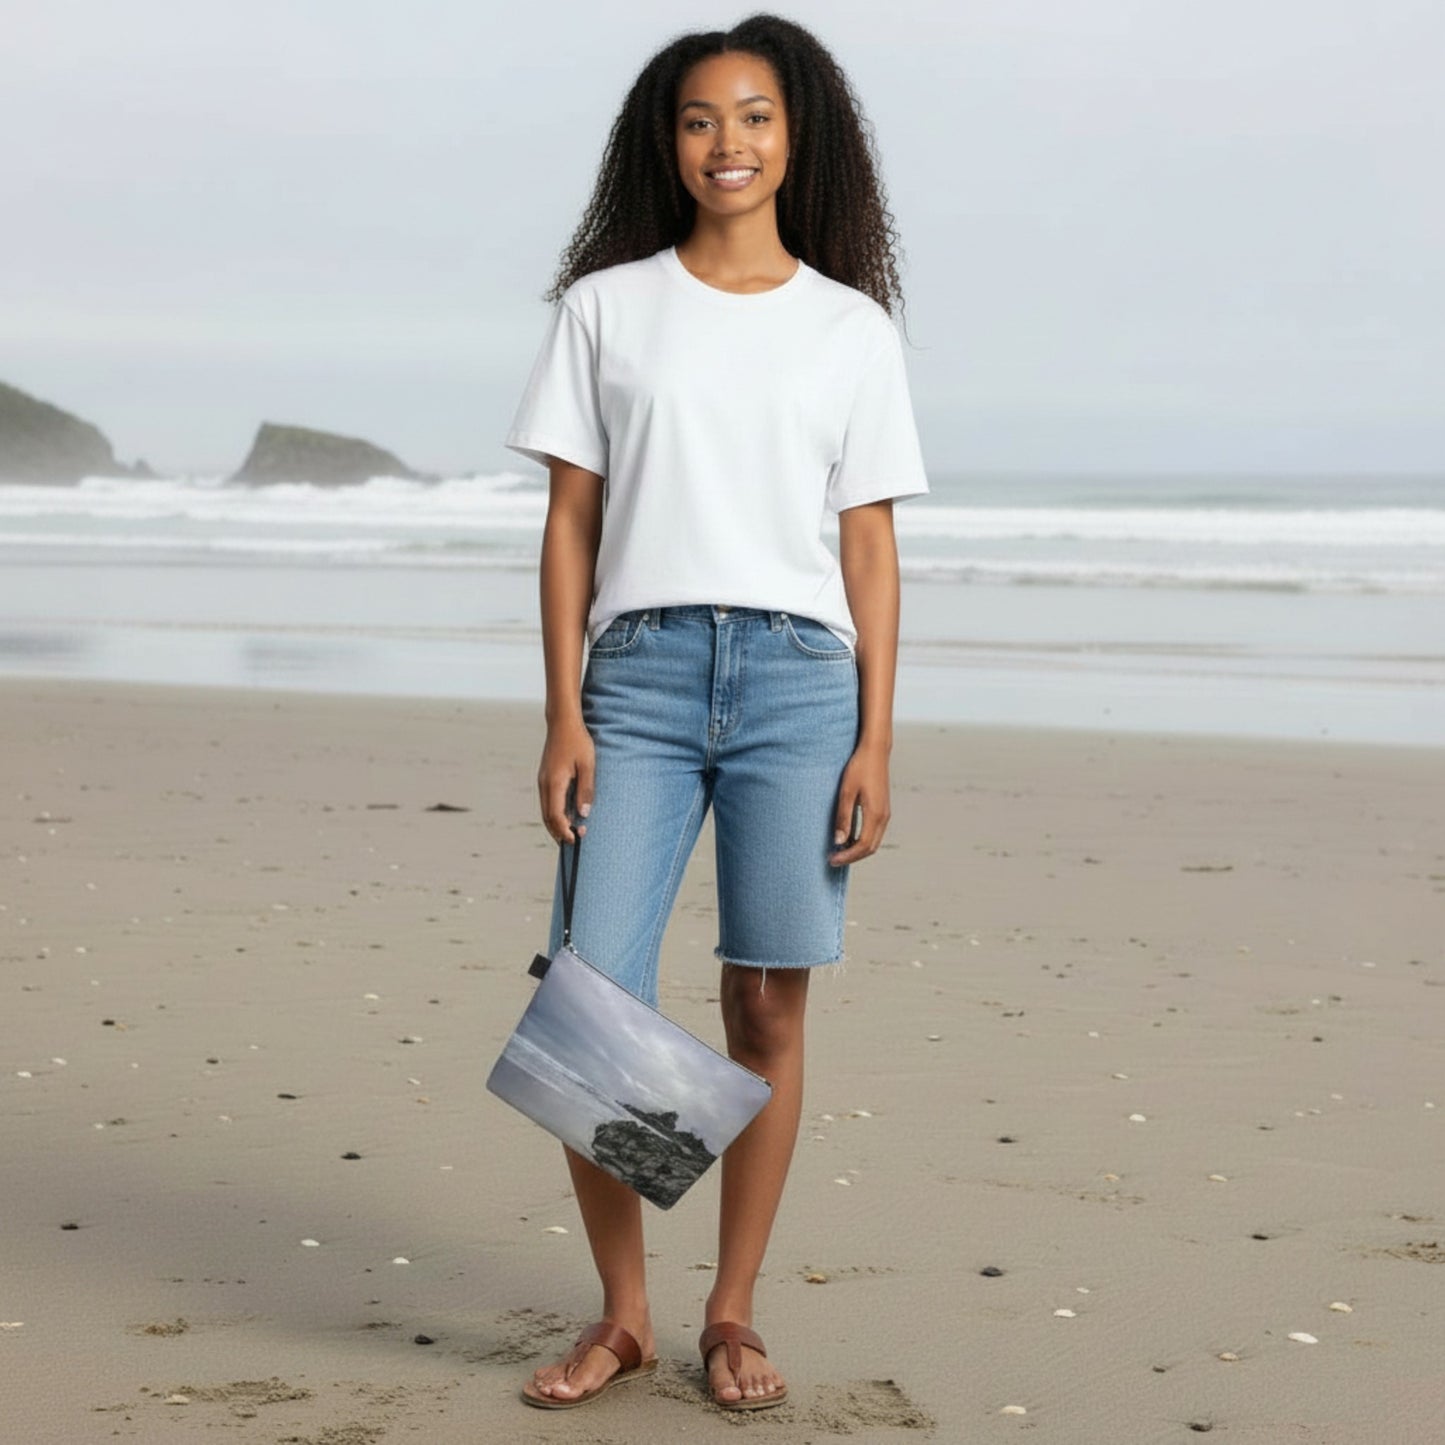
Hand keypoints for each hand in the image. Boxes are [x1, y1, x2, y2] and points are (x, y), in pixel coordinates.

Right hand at [537, 718, 594, 843]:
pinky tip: (566, 815)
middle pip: (547, 818)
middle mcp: (544, 784)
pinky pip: (547, 802)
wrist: (562, 723)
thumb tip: (584, 814)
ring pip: (545, 811)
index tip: (576, 838)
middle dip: (559, 832)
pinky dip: (554, 813)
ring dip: (556, 824)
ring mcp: (543, 781)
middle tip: (575, 840)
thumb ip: (586, 790)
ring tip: (570, 832)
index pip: (556, 816)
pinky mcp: (545, 777)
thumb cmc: (578, 741)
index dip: (565, 830)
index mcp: (554, 783)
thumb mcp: (587, 765)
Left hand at [828, 742, 890, 865]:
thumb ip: (844, 817)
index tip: (831, 859)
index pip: (862, 846)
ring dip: (857, 849)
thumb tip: (839, 841)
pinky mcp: (883, 809)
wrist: (875, 751)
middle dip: (852, 857)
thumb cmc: (859, 768)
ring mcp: (885, 813)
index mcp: (875, 814)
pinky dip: (862, 840)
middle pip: (870, 848)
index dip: (847, 856)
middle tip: (833, 859)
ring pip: (873, 842)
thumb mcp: (846, 792)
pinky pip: (874, 832)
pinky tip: (848, 837)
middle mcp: (883, 817)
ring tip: (839, 850)